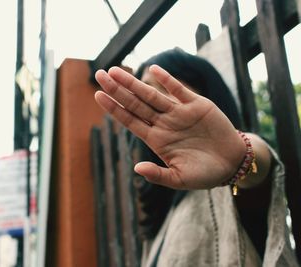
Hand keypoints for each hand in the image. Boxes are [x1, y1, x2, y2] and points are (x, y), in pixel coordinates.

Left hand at [94, 65, 245, 189]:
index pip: (129, 120)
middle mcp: (163, 123)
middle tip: (99, 75)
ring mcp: (178, 113)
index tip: (98, 95)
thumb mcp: (180, 179)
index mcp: (156, 140)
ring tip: (115, 70)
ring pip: (151, 94)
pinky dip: (167, 79)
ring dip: (134, 82)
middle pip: (135, 103)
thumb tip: (137, 167)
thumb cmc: (204, 174)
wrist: (232, 163)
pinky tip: (152, 69)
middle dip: (117, 90)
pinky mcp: (196, 105)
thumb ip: (159, 175)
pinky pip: (178, 90)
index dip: (113, 108)